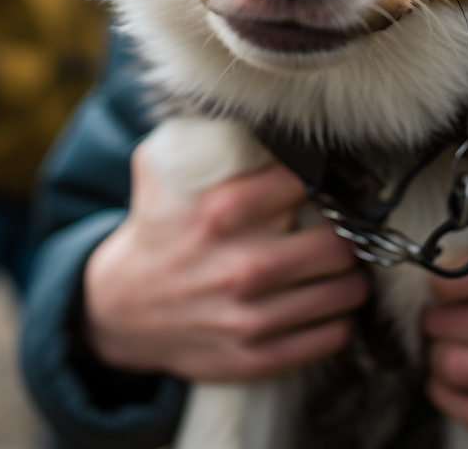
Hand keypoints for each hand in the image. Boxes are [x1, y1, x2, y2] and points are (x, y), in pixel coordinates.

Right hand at [83, 143, 368, 380]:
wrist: (120, 309)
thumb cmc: (156, 230)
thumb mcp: (161, 171)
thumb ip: (203, 138)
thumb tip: (251, 109)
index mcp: (222, 212)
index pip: (306, 183)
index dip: (319, 179)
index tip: (320, 183)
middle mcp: (241, 266)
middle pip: (339, 244)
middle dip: (343, 233)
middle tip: (336, 229)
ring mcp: (250, 317)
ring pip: (345, 292)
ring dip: (347, 276)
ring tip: (335, 265)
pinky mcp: (256, 357)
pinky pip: (331, 335)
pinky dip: (335, 317)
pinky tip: (320, 302)